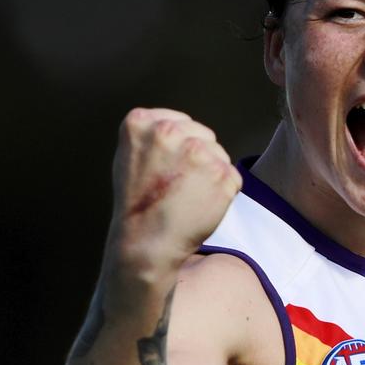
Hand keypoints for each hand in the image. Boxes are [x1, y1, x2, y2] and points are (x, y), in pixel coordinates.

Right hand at [108, 108, 242, 272]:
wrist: (146, 243)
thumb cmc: (138, 202)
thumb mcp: (131, 155)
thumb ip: (154, 132)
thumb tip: (184, 125)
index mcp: (141, 122)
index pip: (181, 123)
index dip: (178, 148)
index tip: (163, 169)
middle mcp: (169, 131)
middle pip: (204, 135)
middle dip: (197, 157)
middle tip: (175, 185)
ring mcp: (198, 152)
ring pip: (220, 155)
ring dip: (211, 174)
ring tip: (186, 196)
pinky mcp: (221, 174)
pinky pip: (233, 177)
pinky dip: (224, 192)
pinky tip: (201, 204)